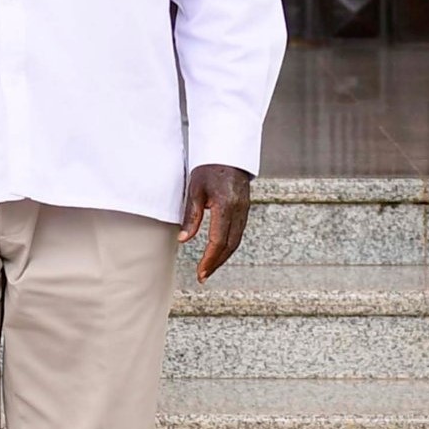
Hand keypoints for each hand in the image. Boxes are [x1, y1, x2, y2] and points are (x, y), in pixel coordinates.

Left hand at [181, 165, 252, 281]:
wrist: (228, 152)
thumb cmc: (209, 168)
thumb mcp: (195, 189)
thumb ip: (191, 216)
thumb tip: (184, 240)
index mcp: (226, 205)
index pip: (218, 240)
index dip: (209, 259)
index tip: (200, 272)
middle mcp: (239, 210)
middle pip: (230, 245)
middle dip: (216, 263)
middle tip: (203, 276)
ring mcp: (244, 210)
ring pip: (236, 241)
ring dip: (223, 257)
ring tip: (209, 268)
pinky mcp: (245, 209)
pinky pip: (238, 232)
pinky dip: (228, 246)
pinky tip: (218, 252)